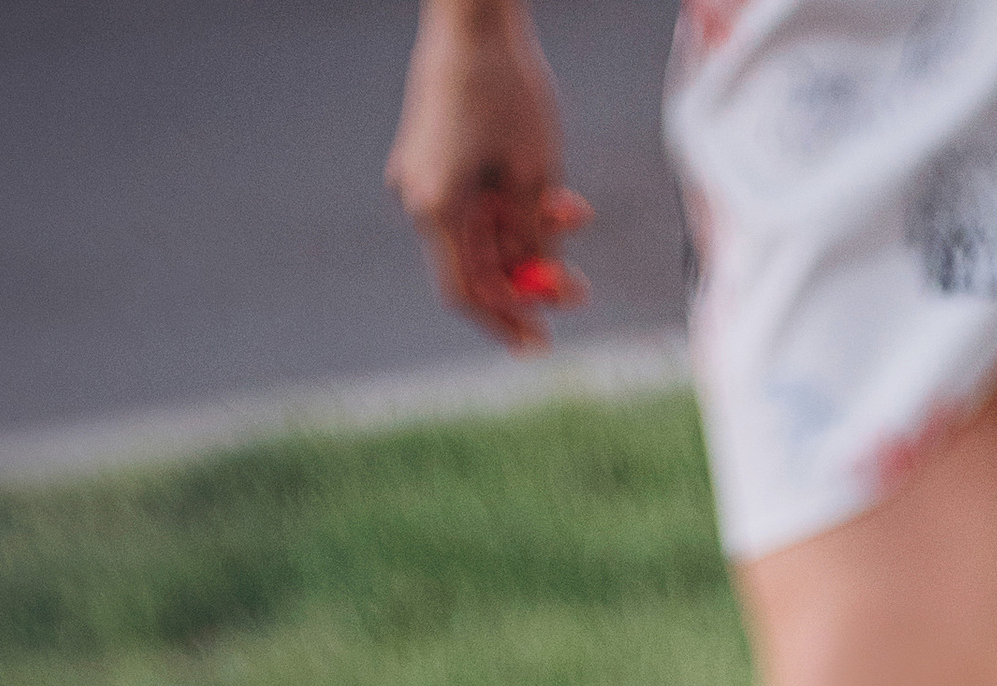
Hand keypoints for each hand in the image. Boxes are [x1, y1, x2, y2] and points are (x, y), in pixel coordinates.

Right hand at [387, 0, 591, 350]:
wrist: (471, 13)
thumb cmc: (506, 84)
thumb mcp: (536, 171)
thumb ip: (536, 235)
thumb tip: (540, 282)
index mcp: (436, 207)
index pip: (467, 291)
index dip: (504, 320)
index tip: (539, 341)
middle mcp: (418, 197)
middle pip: (474, 265)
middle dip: (528, 279)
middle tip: (577, 291)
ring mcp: (420, 176)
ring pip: (479, 233)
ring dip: (529, 237)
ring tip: (574, 214)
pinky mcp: (431, 155)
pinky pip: (473, 200)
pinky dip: (511, 207)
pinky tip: (555, 195)